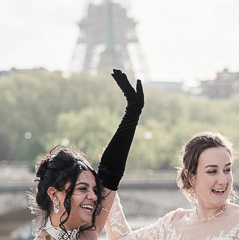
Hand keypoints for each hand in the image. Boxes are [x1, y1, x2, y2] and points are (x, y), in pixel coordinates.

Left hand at [98, 70, 144, 190]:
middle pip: (130, 96)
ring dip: (124, 83)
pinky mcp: (130, 121)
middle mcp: (131, 121)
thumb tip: (104, 152)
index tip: (120, 80)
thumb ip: (107, 151)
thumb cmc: (110, 164)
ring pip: (131, 96)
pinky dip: (133, 91)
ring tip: (116, 71)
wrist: (113, 169)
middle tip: (115, 70)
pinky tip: (133, 81)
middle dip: (123, 82)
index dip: (126, 90)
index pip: (129, 103)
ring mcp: (132, 121)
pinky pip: (134, 102)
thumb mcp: (108, 154)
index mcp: (127, 124)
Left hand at [111, 69, 143, 114]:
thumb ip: (139, 87)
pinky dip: (117, 79)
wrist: (134, 109)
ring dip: (116, 76)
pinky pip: (119, 84)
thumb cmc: (138, 102)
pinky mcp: (124, 90)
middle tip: (115, 69)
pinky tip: (114, 76)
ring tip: (113, 70)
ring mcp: (124, 90)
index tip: (122, 73)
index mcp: (130, 91)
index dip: (124, 79)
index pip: (126, 84)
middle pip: (121, 82)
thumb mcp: (141, 95)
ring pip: (119, 82)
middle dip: (118, 75)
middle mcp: (126, 90)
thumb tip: (138, 79)